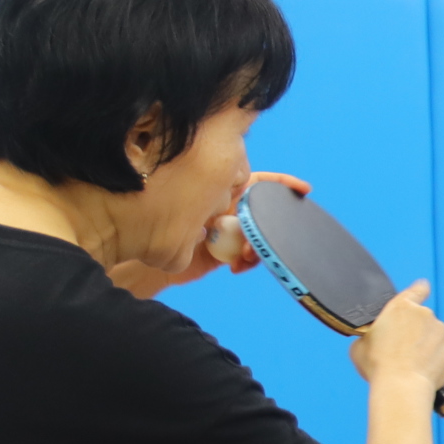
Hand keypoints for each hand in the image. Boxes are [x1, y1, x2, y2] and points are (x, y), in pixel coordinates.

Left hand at [110, 171, 310, 296]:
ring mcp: (226, 232)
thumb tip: (240, 178)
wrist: (140, 253)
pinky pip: (247, 257)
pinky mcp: (223, 255)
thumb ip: (216, 185)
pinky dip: (247, 261)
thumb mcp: (187, 197)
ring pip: (257, 236)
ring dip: (258, 245)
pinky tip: (239, 265)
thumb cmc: (156, 215)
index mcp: (220, 187)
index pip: (258, 182)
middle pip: (262, 212)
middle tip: (270, 234)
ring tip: (248, 254)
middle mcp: (226, 208)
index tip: (303, 189)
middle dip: (271, 224)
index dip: (281, 185)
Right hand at [352, 279, 443, 397]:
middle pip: (422, 319)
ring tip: (412, 364)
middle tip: (403, 350)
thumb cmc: (378, 366)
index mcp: (401, 307)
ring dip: (427, 346)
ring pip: (434, 336)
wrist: (402, 386)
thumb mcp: (360, 345)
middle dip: (416, 332)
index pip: (418, 289)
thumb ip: (372, 334)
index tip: (421, 292)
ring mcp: (441, 330)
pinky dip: (437, 359)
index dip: (419, 291)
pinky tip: (423, 370)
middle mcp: (425, 314)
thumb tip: (375, 339)